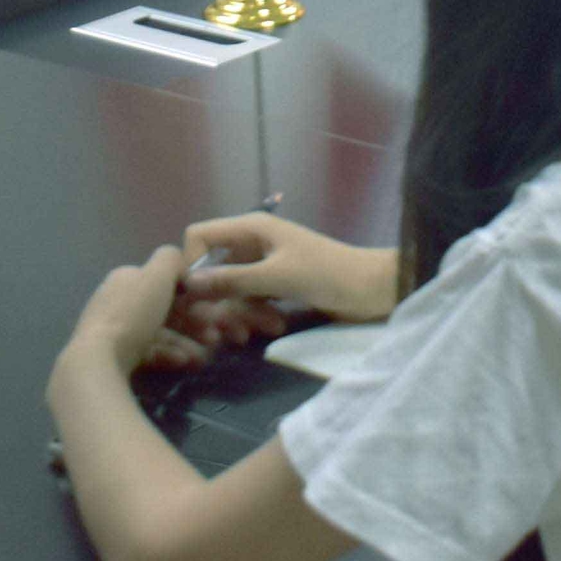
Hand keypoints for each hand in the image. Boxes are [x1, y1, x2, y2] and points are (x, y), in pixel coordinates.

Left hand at [63, 246, 202, 383]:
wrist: (99, 360)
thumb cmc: (132, 314)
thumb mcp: (156, 276)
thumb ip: (171, 260)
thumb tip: (180, 261)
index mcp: (126, 279)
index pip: (162, 281)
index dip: (190, 292)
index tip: (212, 306)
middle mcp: (119, 301)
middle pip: (164, 309)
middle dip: (193, 322)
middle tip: (214, 336)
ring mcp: (116, 330)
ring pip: (159, 333)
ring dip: (186, 342)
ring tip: (204, 355)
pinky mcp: (117, 356)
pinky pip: (149, 351)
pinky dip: (169, 355)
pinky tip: (185, 362)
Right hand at [179, 212, 399, 323]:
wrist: (373, 290)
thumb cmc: (327, 273)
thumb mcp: (276, 277)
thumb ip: (231, 280)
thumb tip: (187, 285)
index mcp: (251, 227)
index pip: (199, 236)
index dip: (190, 264)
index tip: (191, 298)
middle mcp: (253, 242)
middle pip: (213, 270)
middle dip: (218, 302)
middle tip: (223, 332)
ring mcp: (264, 264)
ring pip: (232, 291)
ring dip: (241, 314)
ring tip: (259, 331)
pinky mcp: (276, 285)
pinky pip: (250, 301)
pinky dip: (257, 315)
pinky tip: (274, 327)